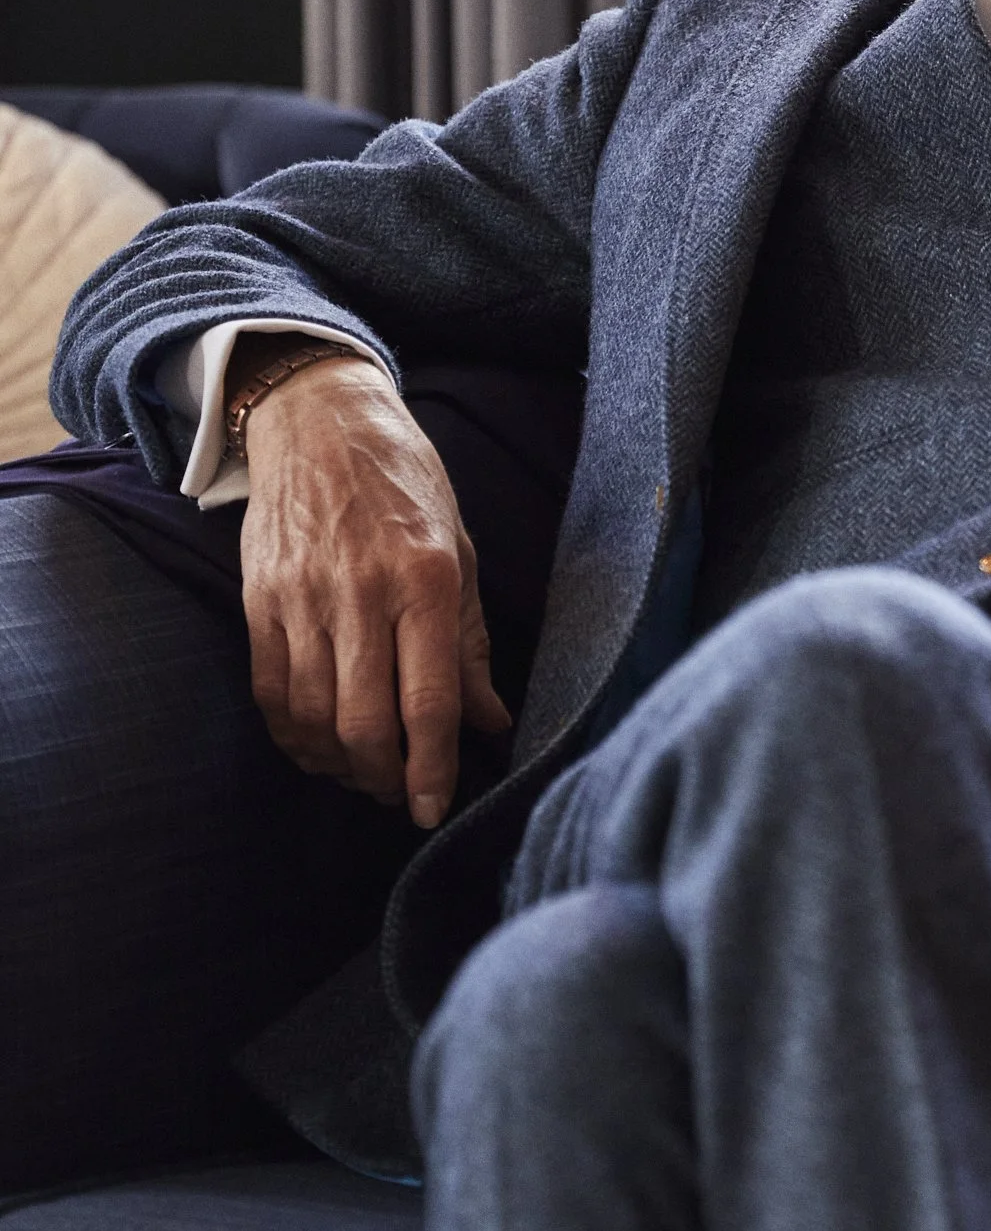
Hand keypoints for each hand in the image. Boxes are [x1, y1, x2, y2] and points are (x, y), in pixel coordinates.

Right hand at [237, 348, 511, 827]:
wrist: (320, 422)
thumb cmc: (405, 484)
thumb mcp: (459, 550)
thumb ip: (470, 643)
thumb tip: (491, 721)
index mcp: (424, 579)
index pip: (427, 701)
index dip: (432, 769)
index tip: (434, 809)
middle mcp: (360, 592)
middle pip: (364, 723)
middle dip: (384, 778)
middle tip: (399, 793)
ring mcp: (301, 598)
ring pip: (313, 717)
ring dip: (339, 764)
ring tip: (364, 773)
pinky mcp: (258, 601)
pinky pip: (271, 692)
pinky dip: (293, 735)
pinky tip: (317, 747)